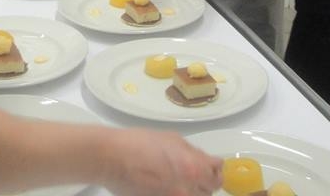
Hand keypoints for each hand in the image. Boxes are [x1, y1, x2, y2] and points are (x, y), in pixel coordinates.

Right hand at [105, 128, 222, 195]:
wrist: (111, 158)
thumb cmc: (139, 143)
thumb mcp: (171, 139)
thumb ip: (192, 152)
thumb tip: (204, 160)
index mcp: (193, 167)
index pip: (217, 172)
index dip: (215, 167)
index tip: (211, 165)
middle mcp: (188, 188)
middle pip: (210, 189)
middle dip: (207, 180)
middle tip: (197, 173)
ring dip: (194, 190)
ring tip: (180, 180)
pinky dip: (179, 193)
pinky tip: (169, 186)